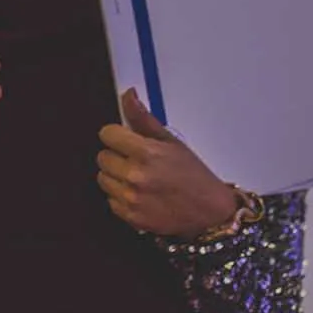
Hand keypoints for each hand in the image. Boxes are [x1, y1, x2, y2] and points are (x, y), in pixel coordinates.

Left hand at [97, 89, 239, 237]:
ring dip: (116, 176)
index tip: (124, 139)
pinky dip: (121, 197)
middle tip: (138, 161)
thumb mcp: (172, 141)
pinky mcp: (130, 216)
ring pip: (103, 178)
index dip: (116, 135)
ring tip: (140, 178)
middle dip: (117, 156)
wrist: (209, 212)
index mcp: (146, 153)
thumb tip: (128, 96)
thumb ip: (143, 119)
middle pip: (102, 157)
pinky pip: (110, 200)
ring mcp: (131, 197)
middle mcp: (135, 176)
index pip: (107, 134)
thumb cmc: (194, 176)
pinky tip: (140, 193)